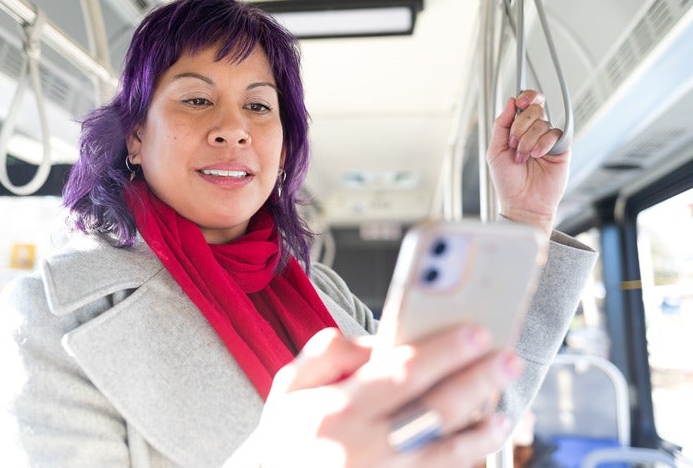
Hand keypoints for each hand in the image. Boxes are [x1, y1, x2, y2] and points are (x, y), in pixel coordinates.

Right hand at [245, 327, 521, 467]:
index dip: (444, 351)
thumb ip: (331, 352)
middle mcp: (361, 447)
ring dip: (480, 430)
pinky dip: (462, 460)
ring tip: (504, 409)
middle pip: (434, 409)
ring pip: (445, 453)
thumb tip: (378, 342)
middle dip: (477, 381)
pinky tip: (477, 443)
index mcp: (335, 409)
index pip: (401, 372)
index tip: (476, 332)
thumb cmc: (282, 436)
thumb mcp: (288, 384)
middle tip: (506, 359)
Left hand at [487, 90, 569, 236]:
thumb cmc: (508, 181)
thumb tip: (510, 102)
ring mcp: (547, 139)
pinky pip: (555, 134)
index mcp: (517, 130)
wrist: (522, 202)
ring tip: (523, 157)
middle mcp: (534, 132)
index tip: (519, 102)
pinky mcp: (561, 148)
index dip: (526, 97)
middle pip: (533, 109)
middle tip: (514, 143)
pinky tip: (537, 156)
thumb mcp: (495, 151)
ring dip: (528, 140)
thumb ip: (500, 125)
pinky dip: (542, 144)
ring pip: (542, 122)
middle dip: (520, 125)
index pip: (526, 103)